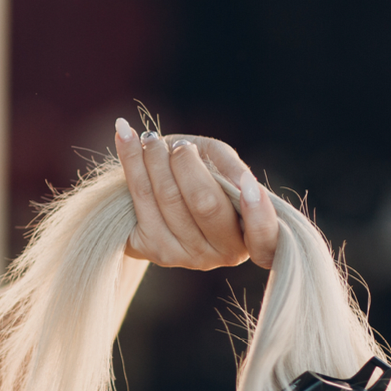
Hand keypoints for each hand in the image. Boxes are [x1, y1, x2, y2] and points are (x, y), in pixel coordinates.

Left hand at [113, 119, 278, 269]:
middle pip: (205, 203)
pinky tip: (125, 134)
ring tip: (151, 140)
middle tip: (180, 147)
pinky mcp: (154, 249)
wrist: (155, 202)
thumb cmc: (200, 177)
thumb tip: (241, 180)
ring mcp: (188, 256)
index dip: (259, 214)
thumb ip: (231, 167)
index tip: (248, 186)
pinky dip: (130, 159)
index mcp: (251, 235)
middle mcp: (224, 253)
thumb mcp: (221, 166)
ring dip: (155, 158)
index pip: (265, 238)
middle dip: (187, 165)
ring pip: (168, 196)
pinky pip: (140, 195)